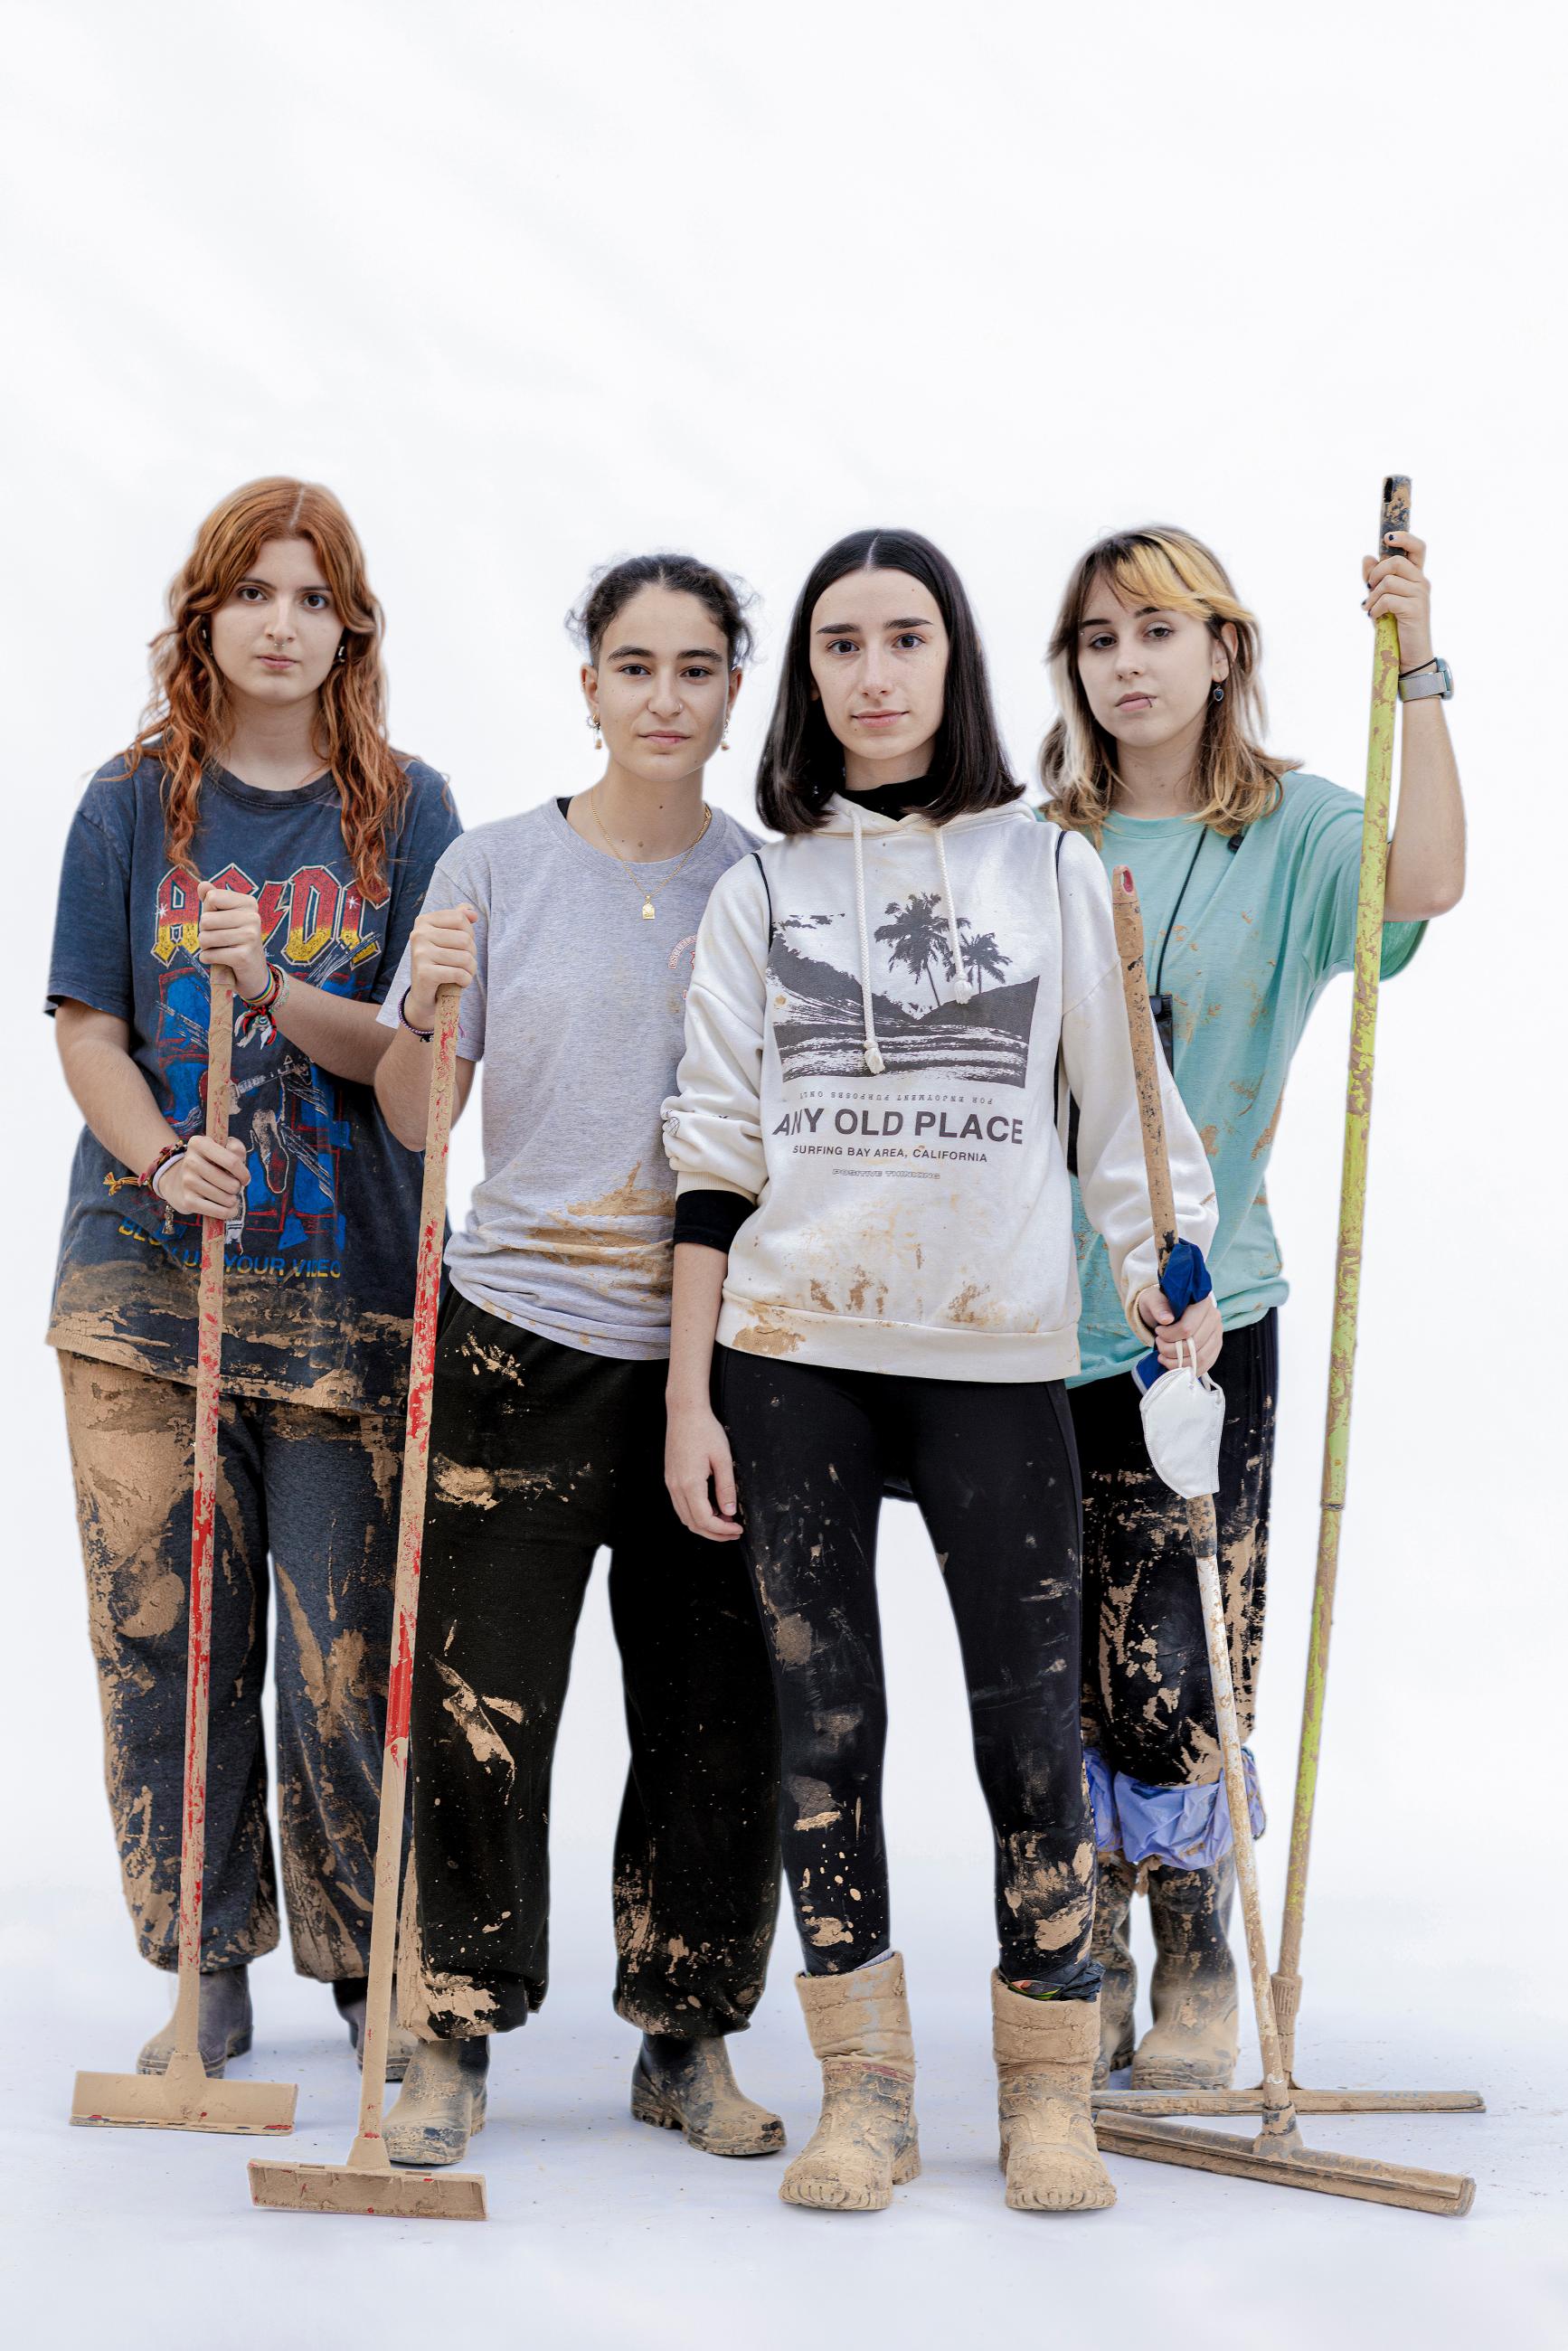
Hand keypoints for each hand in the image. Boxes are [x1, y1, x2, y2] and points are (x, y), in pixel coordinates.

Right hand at [157, 1134, 248, 1219]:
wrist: (178, 1181)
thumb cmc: (209, 1163)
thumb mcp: (221, 1148)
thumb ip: (236, 1148)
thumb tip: (239, 1159)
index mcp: (199, 1143)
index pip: (232, 1161)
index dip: (244, 1174)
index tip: (245, 1179)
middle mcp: (190, 1161)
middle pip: (232, 1184)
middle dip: (237, 1188)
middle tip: (231, 1186)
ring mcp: (187, 1181)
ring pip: (227, 1199)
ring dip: (232, 1200)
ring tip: (225, 1195)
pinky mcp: (187, 1201)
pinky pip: (220, 1212)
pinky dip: (228, 1212)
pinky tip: (228, 1208)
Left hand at [197, 882, 269, 1000]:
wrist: (252, 970)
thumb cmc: (234, 938)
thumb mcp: (224, 916)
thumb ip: (213, 899)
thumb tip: (202, 885)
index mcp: (248, 903)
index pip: (212, 898)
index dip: (208, 911)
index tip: (221, 921)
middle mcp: (253, 917)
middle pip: (206, 919)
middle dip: (205, 932)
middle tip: (219, 939)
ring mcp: (250, 937)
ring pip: (205, 938)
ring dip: (206, 947)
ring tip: (220, 949)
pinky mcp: (243, 956)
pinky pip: (210, 955)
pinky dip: (208, 959)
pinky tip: (220, 960)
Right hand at [407, 904, 478, 1029]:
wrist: (424, 993)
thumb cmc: (440, 962)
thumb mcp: (447, 937)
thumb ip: (458, 919)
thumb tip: (472, 911)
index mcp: (423, 921)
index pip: (460, 918)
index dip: (469, 934)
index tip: (462, 946)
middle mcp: (418, 934)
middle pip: (465, 939)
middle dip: (471, 954)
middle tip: (463, 963)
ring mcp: (419, 953)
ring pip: (465, 957)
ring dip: (471, 969)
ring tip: (463, 973)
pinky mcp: (424, 973)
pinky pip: (459, 973)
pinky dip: (466, 981)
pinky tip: (460, 983)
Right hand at [665, 1401, 741, 1540]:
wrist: (685, 1412)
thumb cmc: (705, 1430)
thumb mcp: (723, 1459)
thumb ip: (726, 1488)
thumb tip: (730, 1512)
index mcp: (690, 1483)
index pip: (705, 1520)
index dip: (722, 1530)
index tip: (738, 1529)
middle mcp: (676, 1487)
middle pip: (693, 1524)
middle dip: (714, 1533)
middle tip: (734, 1532)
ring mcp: (671, 1483)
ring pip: (685, 1517)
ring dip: (705, 1525)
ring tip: (725, 1522)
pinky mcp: (671, 1478)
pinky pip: (681, 1506)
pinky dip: (696, 1514)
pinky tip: (711, 1509)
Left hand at [1136, 1285, 1222, 1373]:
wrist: (1167, 1308)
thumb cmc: (1161, 1304)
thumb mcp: (1153, 1300)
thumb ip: (1158, 1307)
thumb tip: (1166, 1320)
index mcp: (1201, 1302)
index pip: (1187, 1328)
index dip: (1169, 1335)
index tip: (1158, 1332)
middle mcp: (1214, 1317)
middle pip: (1195, 1345)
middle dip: (1171, 1350)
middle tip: (1159, 1345)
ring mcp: (1217, 1333)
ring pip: (1201, 1357)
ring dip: (1179, 1362)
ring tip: (1163, 1356)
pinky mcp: (1216, 1345)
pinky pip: (1206, 1364)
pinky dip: (1189, 1368)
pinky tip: (1174, 1365)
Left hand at [1362, 530, 1433, 671]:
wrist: (1408, 655)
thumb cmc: (1394, 626)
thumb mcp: (1381, 600)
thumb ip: (1374, 579)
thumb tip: (1367, 557)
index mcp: (1415, 576)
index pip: (1418, 548)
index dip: (1404, 538)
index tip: (1387, 538)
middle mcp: (1421, 582)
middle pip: (1396, 562)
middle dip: (1375, 574)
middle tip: (1369, 590)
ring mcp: (1420, 595)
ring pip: (1388, 581)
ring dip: (1372, 596)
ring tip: (1370, 608)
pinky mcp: (1415, 609)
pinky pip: (1387, 599)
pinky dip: (1375, 608)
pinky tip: (1375, 617)